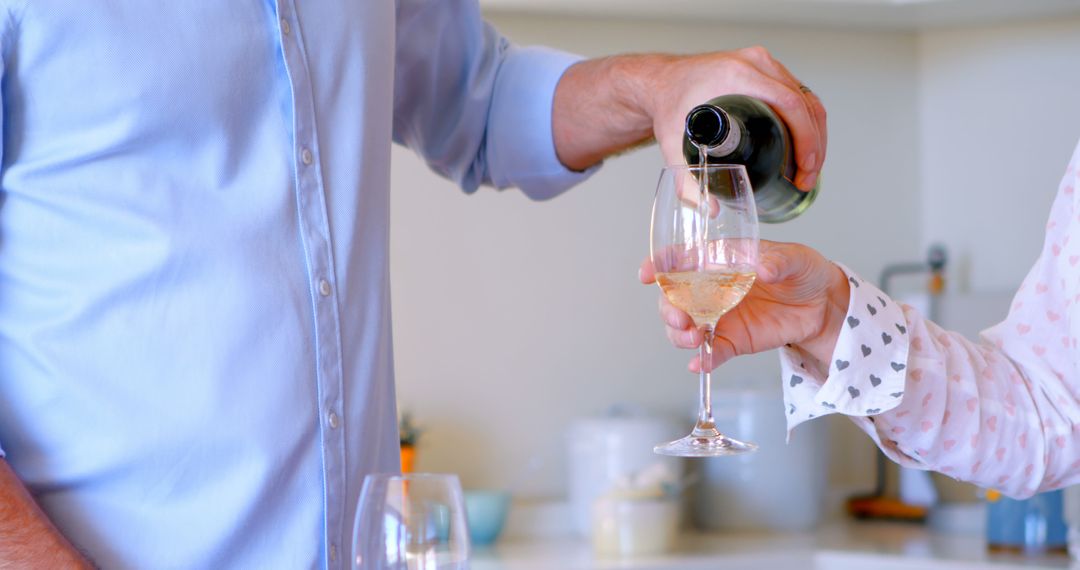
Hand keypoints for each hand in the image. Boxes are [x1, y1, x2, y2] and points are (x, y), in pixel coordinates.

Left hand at [552, 47, 826, 190]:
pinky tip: (804, 148)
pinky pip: (798, 93)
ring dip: (815, 135)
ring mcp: (764, 64)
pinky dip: (807, 121)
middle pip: (804, 102)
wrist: (661, 82)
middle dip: (814, 145)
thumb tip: (708, 209)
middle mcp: (756, 63)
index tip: (804, 168)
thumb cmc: (667, 106)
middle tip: (805, 178)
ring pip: (807, 98)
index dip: (806, 138)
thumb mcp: (671, 142)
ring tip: (806, 170)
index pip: (788, 103)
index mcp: (737, 75)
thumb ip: (685, 179)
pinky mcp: (767, 70)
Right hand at [639, 240, 848, 371]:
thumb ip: (778, 261)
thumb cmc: (804, 272)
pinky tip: (699, 364)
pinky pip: (709, 352)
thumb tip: (762, 267)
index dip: (660, 265)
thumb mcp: (796, 258)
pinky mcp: (732, 341)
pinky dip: (702, 360)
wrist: (824, 306)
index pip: (682, 260)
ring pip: (683, 328)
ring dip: (680, 335)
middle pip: (673, 298)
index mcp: (720, 260)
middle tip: (682, 318)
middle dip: (668, 309)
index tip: (647, 274)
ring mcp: (719, 316)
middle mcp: (711, 288)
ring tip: (695, 338)